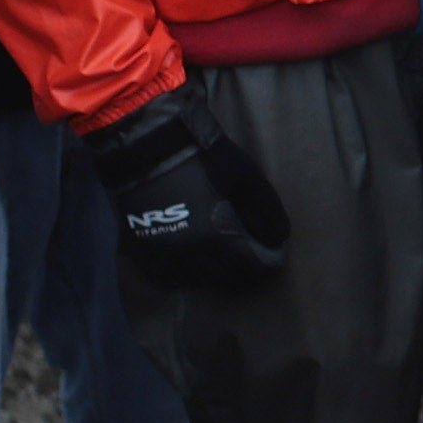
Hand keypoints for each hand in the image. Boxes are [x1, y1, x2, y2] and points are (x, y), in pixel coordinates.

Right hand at [81, 84, 289, 288]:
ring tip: (226, 255)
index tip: (274, 251)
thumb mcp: (246, 175)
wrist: (147, 144)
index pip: (253, 266)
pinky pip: (166, 275)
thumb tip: (281, 237)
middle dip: (245, 267)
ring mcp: (162, 253)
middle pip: (228, 276)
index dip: (269, 260)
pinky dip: (185, 273)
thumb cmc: (202, 156)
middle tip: (253, 251)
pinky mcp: (141, 248)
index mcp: (217, 236)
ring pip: (197, 278)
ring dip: (217, 271)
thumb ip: (269, 209)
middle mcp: (189, 253)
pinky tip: (194, 259)